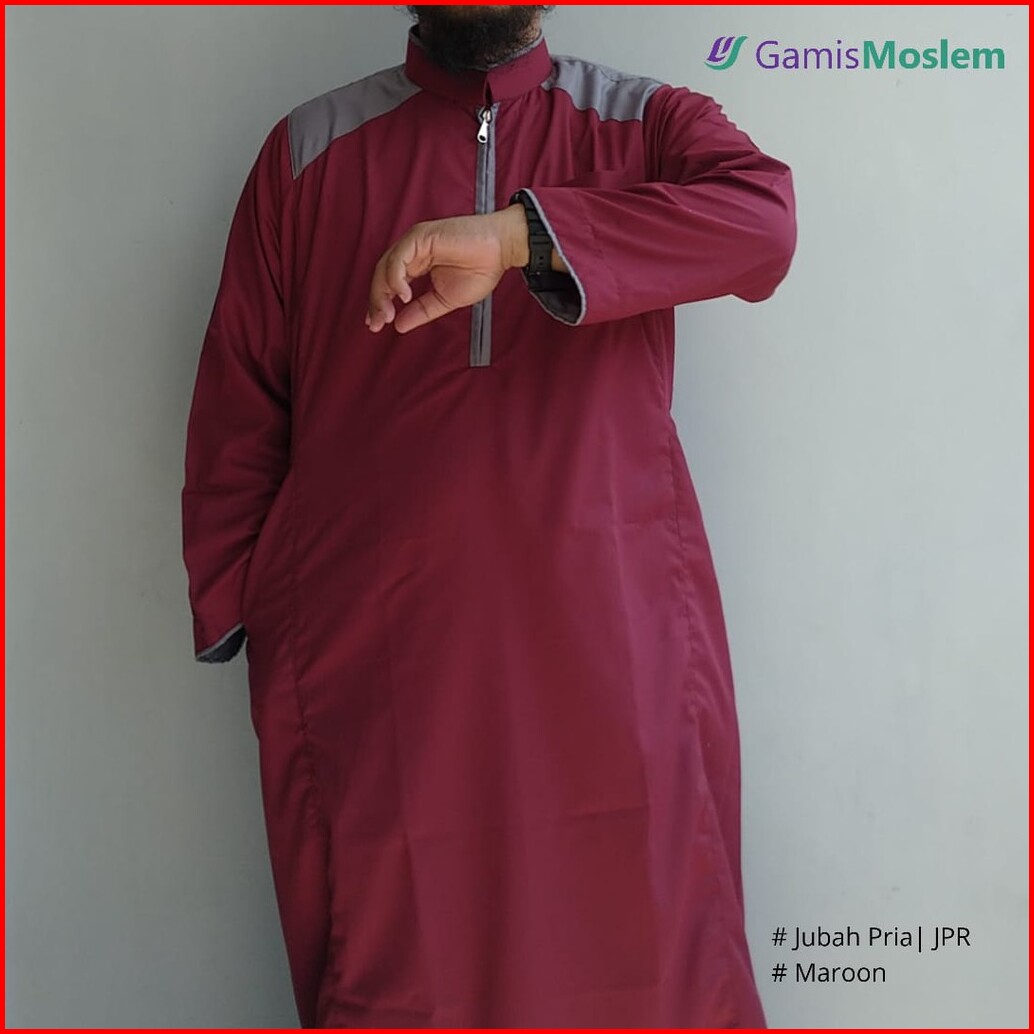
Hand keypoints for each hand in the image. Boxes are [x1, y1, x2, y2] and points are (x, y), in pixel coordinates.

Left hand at [366, 204, 529, 333]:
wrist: (501, 250)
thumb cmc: (480, 268)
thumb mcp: (445, 299)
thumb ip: (422, 311)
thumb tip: (399, 325)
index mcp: (416, 264)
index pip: (389, 284)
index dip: (380, 304)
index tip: (376, 324)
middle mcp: (412, 252)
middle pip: (381, 275)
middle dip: (376, 301)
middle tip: (375, 323)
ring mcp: (415, 243)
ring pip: (386, 266)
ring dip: (382, 292)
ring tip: (386, 314)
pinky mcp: (421, 236)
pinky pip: (399, 258)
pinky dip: (396, 278)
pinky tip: (403, 295)